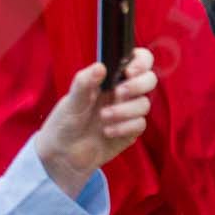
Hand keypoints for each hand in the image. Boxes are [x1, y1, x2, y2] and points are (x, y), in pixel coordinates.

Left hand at [31, 48, 155, 198]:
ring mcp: (128, 111)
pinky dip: (124, 127)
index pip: (137, 60)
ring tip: (103, 117)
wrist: (65, 154)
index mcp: (109, 78)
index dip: (141, 61)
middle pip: (149, 80)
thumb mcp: (72, 100)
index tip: (129, 71)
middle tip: (119, 93)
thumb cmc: (65, 121)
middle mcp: (122, 92)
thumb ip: (84, 82)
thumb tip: (100, 66)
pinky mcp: (131, 130)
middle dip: (137, 85)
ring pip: (144, 104)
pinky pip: (140, 124)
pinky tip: (107, 132)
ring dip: (125, 110)